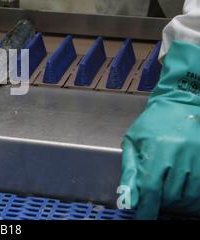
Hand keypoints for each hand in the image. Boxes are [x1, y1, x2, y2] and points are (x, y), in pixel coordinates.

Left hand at [121, 40, 199, 218]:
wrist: (182, 103)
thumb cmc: (153, 123)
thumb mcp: (134, 142)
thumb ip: (130, 170)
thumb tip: (128, 198)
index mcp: (157, 151)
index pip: (151, 189)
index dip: (147, 208)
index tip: (144, 217)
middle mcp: (179, 156)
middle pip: (170, 195)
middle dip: (161, 202)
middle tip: (155, 199)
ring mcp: (197, 159)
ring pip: (188, 195)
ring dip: (177, 201)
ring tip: (168, 193)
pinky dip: (192, 196)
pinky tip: (184, 191)